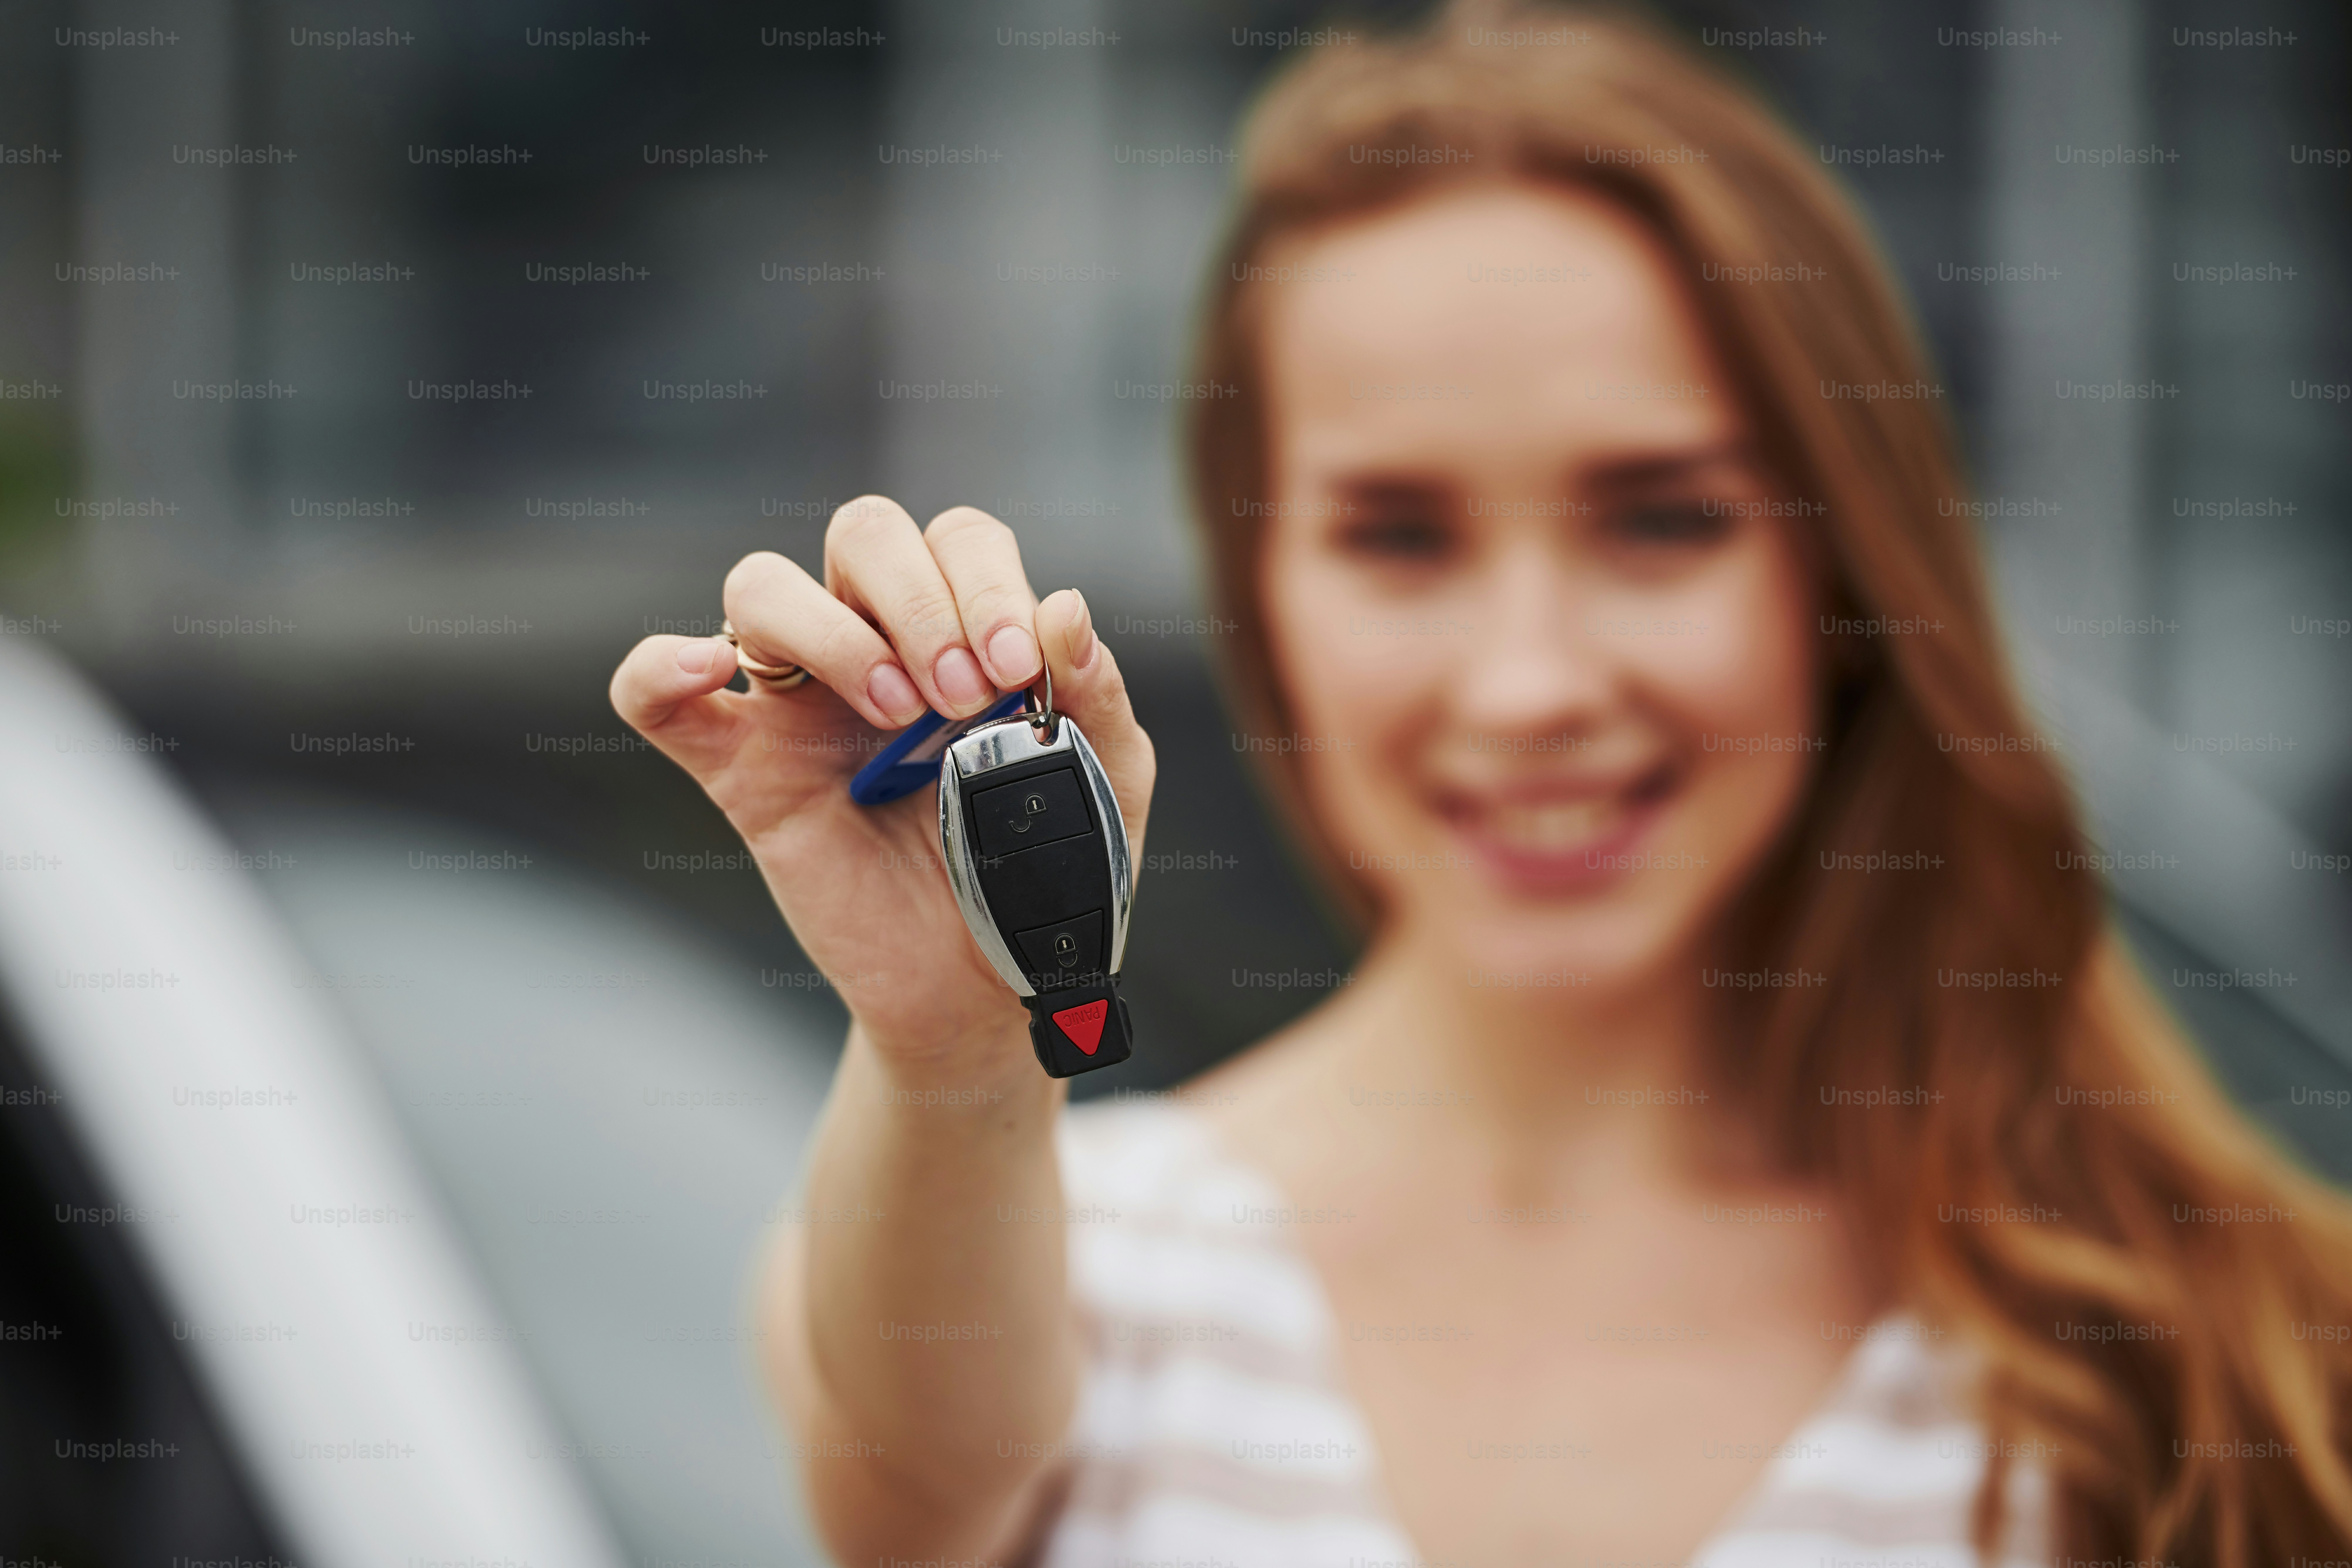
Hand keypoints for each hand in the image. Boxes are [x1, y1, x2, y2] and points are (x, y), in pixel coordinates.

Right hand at [610, 497, 1155, 1074]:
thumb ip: (1095, 696)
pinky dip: (659, 667)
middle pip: (864, 534)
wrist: (992, 985)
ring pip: (762, 586)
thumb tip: (1065, 610)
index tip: (1016, 670)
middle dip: (918, 600)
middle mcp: (876, 642)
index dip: (986, 583)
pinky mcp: (741, 771)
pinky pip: (655, 695)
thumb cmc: (1046, 868)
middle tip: (959, 697)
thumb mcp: (1104, 782)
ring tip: (892, 714)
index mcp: (965, 629)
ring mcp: (799, 702)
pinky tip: (705, 671)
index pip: (958, 540)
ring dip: (830, 632)